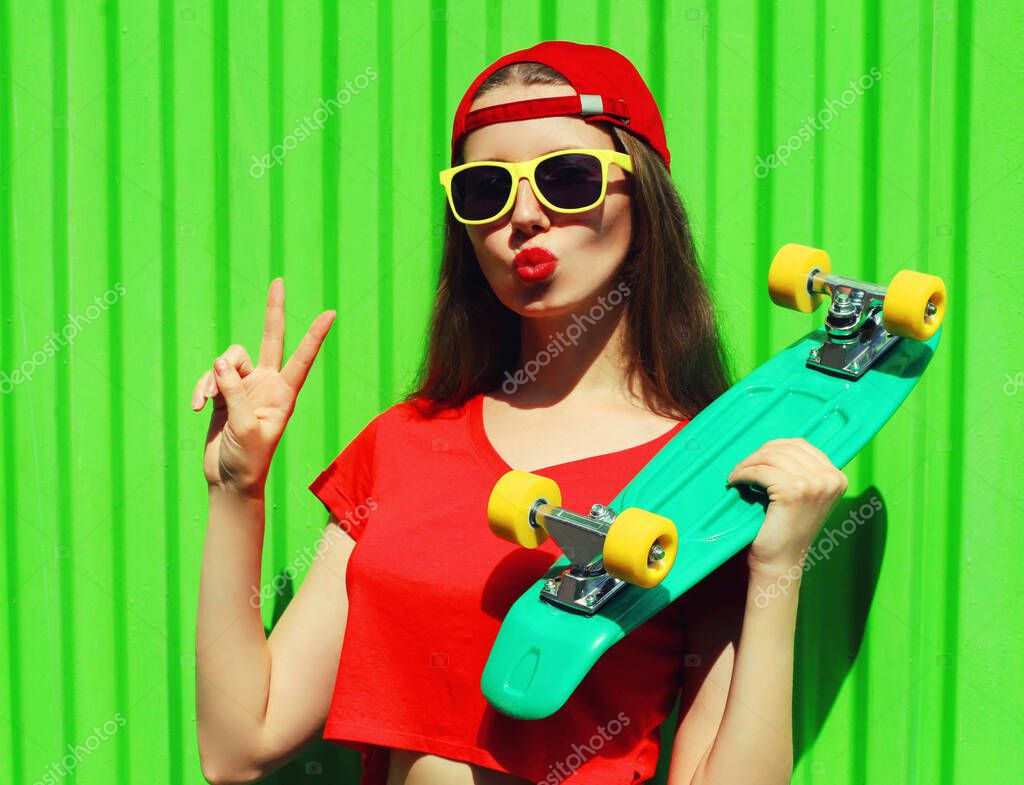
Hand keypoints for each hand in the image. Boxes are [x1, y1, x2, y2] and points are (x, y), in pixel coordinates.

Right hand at [190, 278, 334, 496]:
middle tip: (279, 281)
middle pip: (270, 339)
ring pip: (227, 359)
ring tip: (208, 401)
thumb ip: (233, 393)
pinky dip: (202, 387)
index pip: (302, 358)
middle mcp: (267, 384)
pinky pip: (211, 376)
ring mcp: (245, 387)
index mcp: (284, 394)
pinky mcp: (224, 394)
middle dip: (273, 311)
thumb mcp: (243, 427)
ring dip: (213, 377)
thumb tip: (220, 362)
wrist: (230, 480)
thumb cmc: (248, 460)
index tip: (330, 313)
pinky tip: (199, 407)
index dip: (314, 335)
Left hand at [727, 438, 847, 573]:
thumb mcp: (805, 495)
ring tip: (737, 474)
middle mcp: (830, 479)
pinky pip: (760, 471)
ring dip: (748, 463)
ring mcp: (815, 484)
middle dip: (758, 455)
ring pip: (771, 457)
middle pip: (785, 448)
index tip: (756, 459)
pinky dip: (743, 473)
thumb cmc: (787, 529)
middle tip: (741, 467)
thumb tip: (775, 445)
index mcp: (837, 477)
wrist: (781, 561)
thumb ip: (801, 470)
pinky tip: (735, 481)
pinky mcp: (794, 490)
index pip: (800, 446)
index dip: (772, 448)